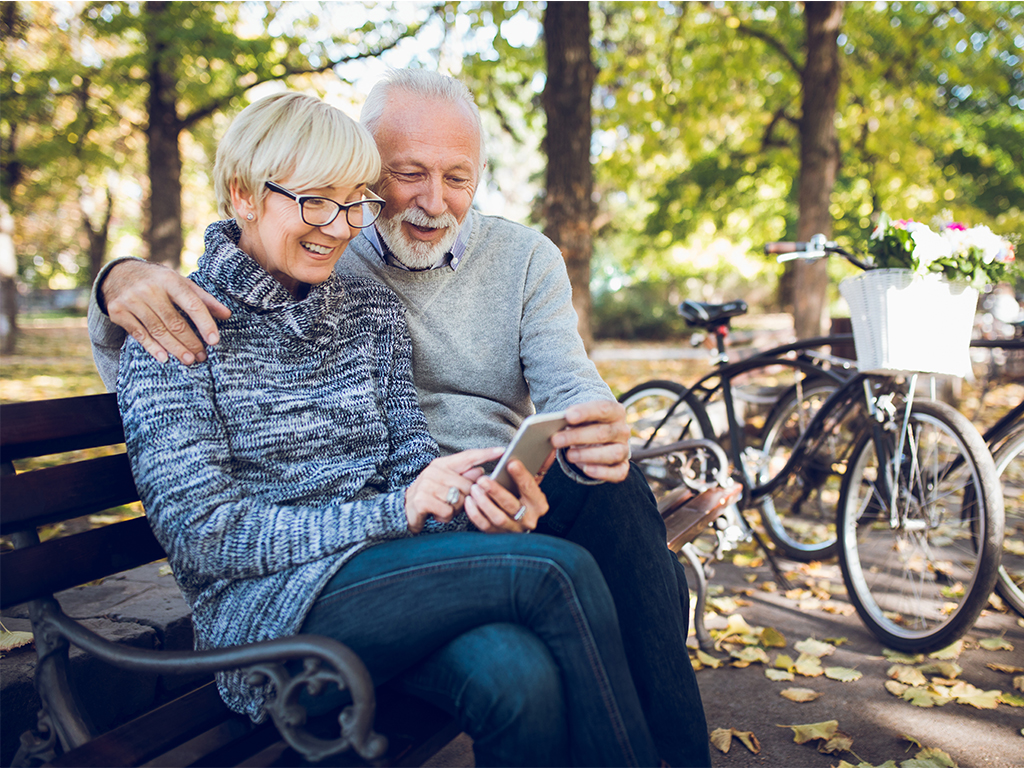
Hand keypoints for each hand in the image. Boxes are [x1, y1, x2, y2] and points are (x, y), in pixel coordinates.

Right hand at [103, 260, 230, 364]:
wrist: (119, 273)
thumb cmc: (158, 280)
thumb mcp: (180, 283)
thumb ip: (204, 299)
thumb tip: (227, 315)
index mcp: (169, 280)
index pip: (192, 304)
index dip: (204, 323)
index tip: (214, 341)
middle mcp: (150, 289)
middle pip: (174, 322)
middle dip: (190, 341)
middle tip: (202, 356)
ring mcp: (132, 300)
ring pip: (158, 330)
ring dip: (175, 348)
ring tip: (189, 360)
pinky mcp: (118, 311)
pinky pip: (139, 334)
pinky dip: (152, 347)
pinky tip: (164, 357)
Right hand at [404, 447, 503, 533]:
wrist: (405, 511)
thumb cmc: (432, 497)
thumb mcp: (448, 485)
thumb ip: (464, 477)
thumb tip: (480, 470)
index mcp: (442, 464)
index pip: (468, 457)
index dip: (486, 454)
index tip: (503, 450)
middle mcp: (434, 471)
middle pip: (467, 485)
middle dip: (465, 498)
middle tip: (453, 502)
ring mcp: (427, 484)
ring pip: (459, 500)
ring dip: (454, 509)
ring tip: (443, 507)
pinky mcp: (422, 500)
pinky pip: (448, 511)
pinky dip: (445, 517)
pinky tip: (437, 514)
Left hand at [465, 459, 548, 533]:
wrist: (520, 518)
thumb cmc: (525, 496)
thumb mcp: (534, 481)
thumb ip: (540, 465)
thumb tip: (550, 449)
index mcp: (539, 504)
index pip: (530, 488)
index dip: (521, 475)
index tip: (511, 463)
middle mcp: (528, 519)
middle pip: (512, 505)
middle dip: (496, 491)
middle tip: (483, 479)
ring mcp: (513, 528)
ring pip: (498, 518)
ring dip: (484, 502)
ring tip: (475, 488)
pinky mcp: (498, 534)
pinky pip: (485, 526)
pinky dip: (475, 513)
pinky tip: (470, 501)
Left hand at [549, 399, 630, 482]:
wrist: (596, 438)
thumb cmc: (585, 425)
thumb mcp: (579, 418)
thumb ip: (570, 419)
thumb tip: (553, 425)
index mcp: (615, 412)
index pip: (604, 409)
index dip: (585, 412)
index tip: (567, 416)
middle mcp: (622, 430)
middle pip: (603, 433)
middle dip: (578, 436)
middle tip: (556, 439)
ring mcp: (624, 449)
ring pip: (613, 453)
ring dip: (589, 455)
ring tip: (569, 455)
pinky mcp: (622, 467)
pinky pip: (618, 472)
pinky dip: (602, 472)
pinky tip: (586, 469)